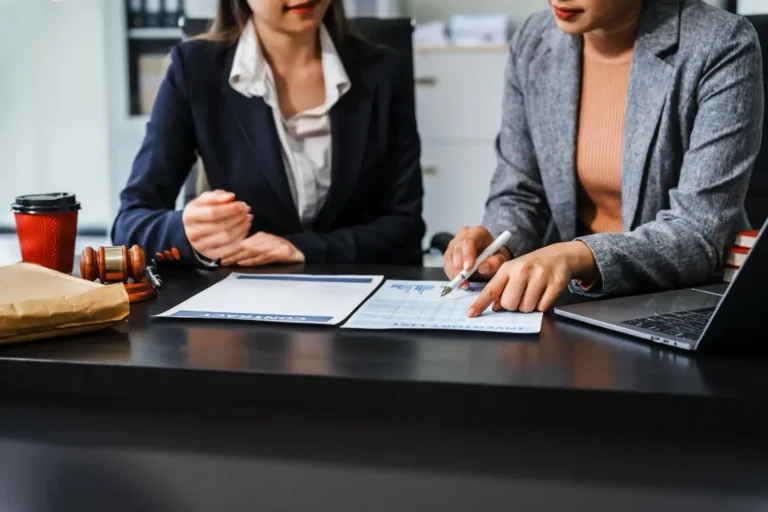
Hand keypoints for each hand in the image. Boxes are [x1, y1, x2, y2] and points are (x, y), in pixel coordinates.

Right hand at [182, 190, 252, 260]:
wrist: (193, 231)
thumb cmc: (202, 212)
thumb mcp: (205, 200)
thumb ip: (217, 196)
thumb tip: (231, 196)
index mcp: (189, 216)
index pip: (213, 213)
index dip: (230, 208)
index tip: (242, 204)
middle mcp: (193, 233)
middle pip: (221, 226)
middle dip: (238, 217)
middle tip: (247, 210)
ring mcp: (201, 246)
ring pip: (227, 237)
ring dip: (242, 226)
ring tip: (248, 218)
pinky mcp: (211, 254)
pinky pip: (230, 247)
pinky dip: (241, 237)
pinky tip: (245, 228)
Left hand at [220, 232, 304, 266]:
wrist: (300, 252)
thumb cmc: (281, 251)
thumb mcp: (266, 246)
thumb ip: (253, 248)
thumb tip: (236, 254)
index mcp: (260, 236)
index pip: (242, 243)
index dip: (230, 249)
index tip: (220, 255)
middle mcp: (265, 239)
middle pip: (244, 247)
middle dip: (231, 254)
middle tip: (221, 261)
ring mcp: (272, 245)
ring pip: (251, 251)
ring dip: (238, 257)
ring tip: (228, 262)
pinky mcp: (278, 252)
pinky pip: (261, 257)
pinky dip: (251, 260)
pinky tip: (243, 262)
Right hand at [443, 226, 511, 286]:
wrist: (490, 257)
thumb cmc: (495, 256)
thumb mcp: (501, 259)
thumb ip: (495, 262)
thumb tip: (482, 268)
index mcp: (478, 232)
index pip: (469, 241)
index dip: (467, 255)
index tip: (468, 268)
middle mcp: (464, 234)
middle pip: (457, 248)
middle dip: (459, 266)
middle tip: (464, 280)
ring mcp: (455, 242)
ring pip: (450, 257)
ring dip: (454, 272)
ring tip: (464, 284)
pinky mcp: (449, 252)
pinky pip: (447, 264)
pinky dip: (451, 274)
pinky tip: (460, 282)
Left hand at [467, 241, 597, 315]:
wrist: (557, 256)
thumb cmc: (530, 267)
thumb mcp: (513, 272)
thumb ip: (502, 288)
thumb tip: (495, 307)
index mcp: (508, 268)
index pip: (491, 289)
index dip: (480, 303)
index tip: (471, 314)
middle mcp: (522, 270)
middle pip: (509, 303)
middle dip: (513, 305)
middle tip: (520, 296)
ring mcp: (540, 276)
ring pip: (526, 307)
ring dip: (528, 306)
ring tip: (533, 293)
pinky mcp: (555, 283)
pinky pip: (542, 307)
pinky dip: (542, 305)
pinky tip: (543, 293)